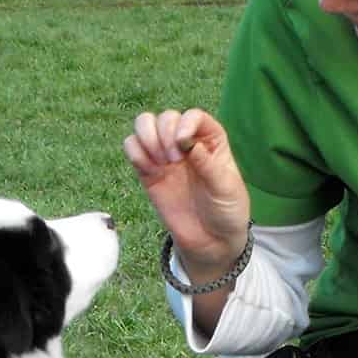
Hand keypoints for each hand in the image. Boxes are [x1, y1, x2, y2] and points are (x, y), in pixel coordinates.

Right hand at [123, 108, 250, 277]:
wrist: (212, 241)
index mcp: (211, 141)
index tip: (182, 143)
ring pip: (144, 124)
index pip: (194, 116)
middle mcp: (186, 143)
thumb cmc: (226, 211)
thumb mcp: (226, 188)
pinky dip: (135, 152)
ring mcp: (166, 156)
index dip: (184, 123)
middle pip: (166, 117)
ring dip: (146, 137)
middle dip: (164, 133)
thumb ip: (208, 164)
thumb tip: (187, 141)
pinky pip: (131, 147)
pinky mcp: (148, 172)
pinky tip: (150, 171)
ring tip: (160, 164)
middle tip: (173, 161)